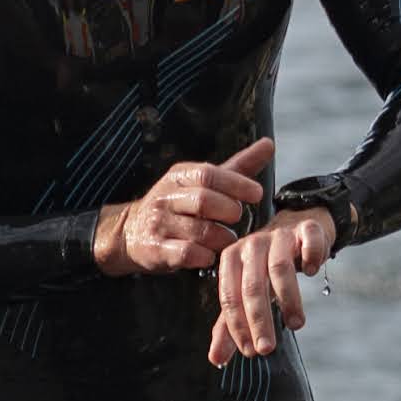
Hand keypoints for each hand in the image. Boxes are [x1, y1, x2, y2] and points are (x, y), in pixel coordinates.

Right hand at [96, 138, 271, 275]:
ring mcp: (158, 223)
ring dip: (221, 238)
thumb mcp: (204, 183)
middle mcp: (165, 197)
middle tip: (238, 218)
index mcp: (179, 176)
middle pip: (203, 200)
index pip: (208, 174)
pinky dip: (205, 256)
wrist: (131, 232)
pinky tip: (209, 255)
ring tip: (227, 239)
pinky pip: (186, 253)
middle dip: (228, 211)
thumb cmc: (178, 206)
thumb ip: (237, 167)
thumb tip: (269, 144)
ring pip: (198, 231)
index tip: (257, 194)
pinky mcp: (154, 249)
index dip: (235, 183)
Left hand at [209, 200, 338, 364]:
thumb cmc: (267, 265)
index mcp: (232, 259)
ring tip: (296, 324)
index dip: (237, 326)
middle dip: (259, 320)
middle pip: (253, 285)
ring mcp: (280, 235)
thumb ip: (230, 325)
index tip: (249, 351)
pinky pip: (310, 241)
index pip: (229, 296)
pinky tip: (312, 273)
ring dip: (289, 299)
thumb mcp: (245, 292)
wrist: (297, 226)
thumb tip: (216, 360)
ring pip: (280, 268)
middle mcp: (252, 245)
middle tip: (267, 348)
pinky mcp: (307, 228)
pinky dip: (312, 257)